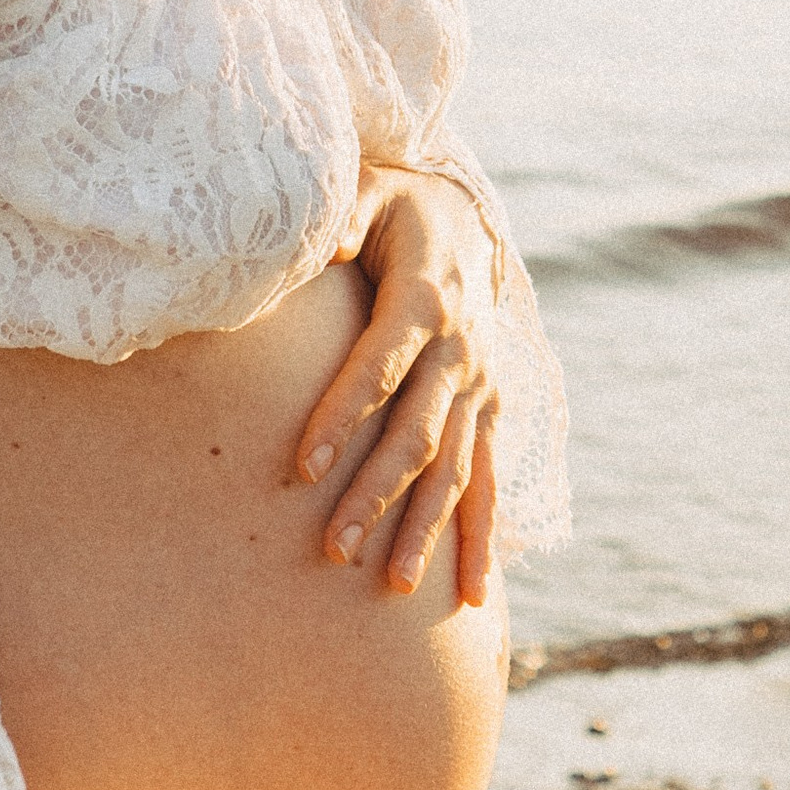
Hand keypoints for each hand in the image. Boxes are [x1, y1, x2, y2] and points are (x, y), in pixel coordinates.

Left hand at [296, 168, 500, 604]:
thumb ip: (338, 217)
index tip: (303, 466)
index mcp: (424, 298)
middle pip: (417, 432)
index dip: (343, 415)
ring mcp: (479, 386)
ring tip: (392, 587)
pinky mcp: (486, 410)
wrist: (461, 218)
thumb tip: (317, 240)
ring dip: (424, 527)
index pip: (379, 366)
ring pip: (454, 467)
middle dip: (375, 493)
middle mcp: (461, 350)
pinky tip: (473, 597)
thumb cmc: (391, 208)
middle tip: (333, 549)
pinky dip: (480, 538)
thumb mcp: (365, 193)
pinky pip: (486, 480)